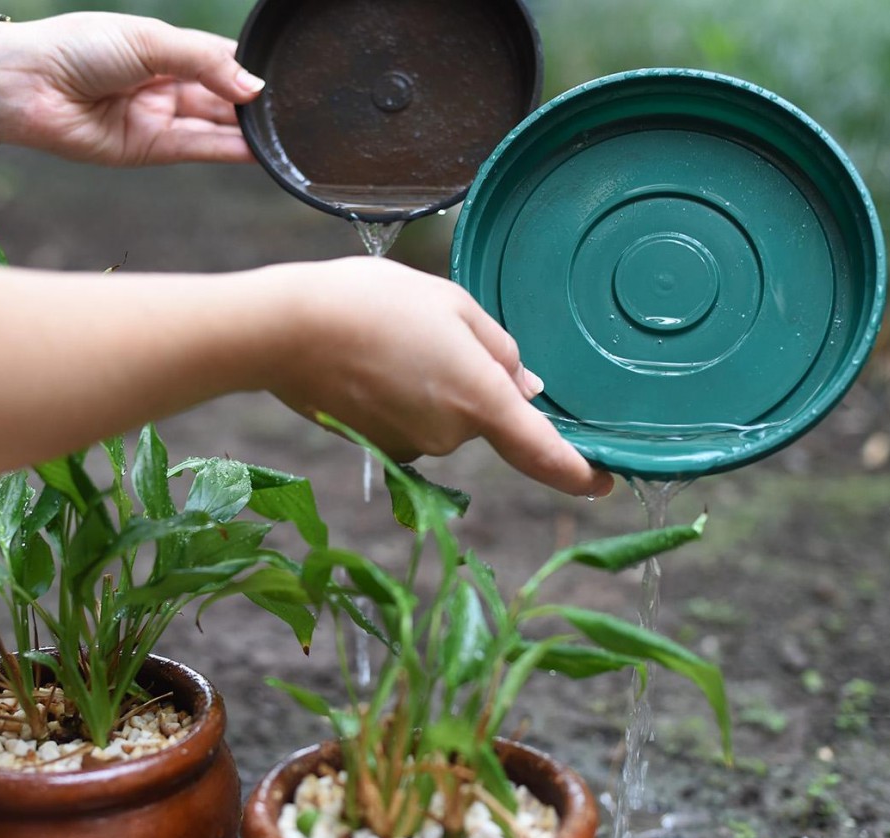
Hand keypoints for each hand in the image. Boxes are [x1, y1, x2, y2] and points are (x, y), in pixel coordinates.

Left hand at [0, 13, 262, 165]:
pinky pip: (199, 149)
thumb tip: (254, 86)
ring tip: (285, 134)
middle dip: (254, 103)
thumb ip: (204, 61)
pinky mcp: (151, 149)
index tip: (286, 77)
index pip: (220, 58)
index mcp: (164, 49)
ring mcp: (159, 118)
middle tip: (292, 110)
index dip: (249, 67)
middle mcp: (165, 84)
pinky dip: (229, 150)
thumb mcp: (149, 40)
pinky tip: (258, 149)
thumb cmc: (78, 47)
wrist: (28, 84)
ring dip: (248, 130)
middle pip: (222, 95)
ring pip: (215, 125)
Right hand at [263, 257, 614, 497]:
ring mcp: (409, 447)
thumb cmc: (372, 303)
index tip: (605, 481)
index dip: (580, 473)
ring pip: (442, 418)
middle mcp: (448, 436)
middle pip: (482, 417)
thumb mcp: (451, 304)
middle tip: (430, 330)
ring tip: (390, 338)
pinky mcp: (377, 447)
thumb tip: (526, 385)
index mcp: (479, 399)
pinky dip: (399, 398)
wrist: (284, 330)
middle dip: (469, 382)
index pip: (544, 452)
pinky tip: (369, 362)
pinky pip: (408, 423)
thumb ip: (499, 348)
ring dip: (431, 386)